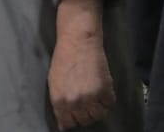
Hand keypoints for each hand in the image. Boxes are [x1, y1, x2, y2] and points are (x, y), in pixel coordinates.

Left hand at [49, 0, 114, 129]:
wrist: (77, 40)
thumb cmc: (63, 58)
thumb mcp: (54, 82)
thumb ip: (59, 103)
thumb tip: (64, 123)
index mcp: (59, 100)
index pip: (68, 123)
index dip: (72, 120)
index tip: (75, 116)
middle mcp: (74, 102)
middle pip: (84, 120)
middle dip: (85, 113)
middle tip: (85, 102)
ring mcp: (90, 97)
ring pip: (98, 115)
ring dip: (97, 108)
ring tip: (94, 96)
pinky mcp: (105, 90)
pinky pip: (109, 104)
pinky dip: (107, 99)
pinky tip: (101, 89)